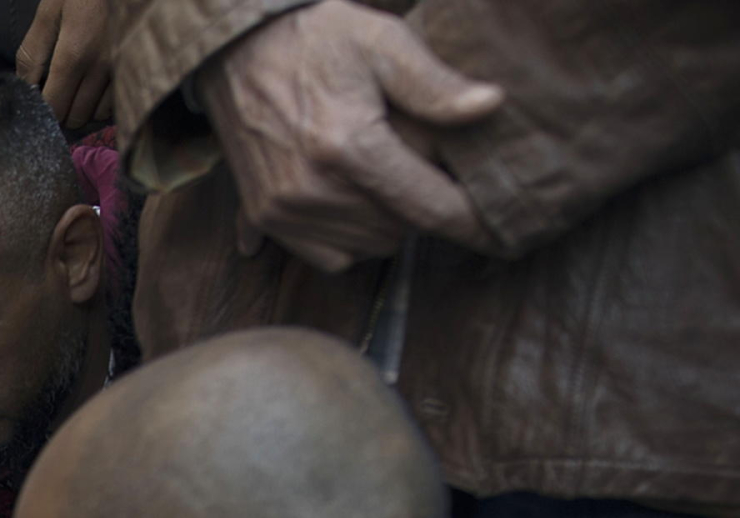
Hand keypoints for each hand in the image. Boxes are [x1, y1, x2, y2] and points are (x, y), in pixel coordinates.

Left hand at [17, 0, 113, 129]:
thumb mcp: (51, 9)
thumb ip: (33, 51)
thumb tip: (24, 87)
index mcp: (75, 53)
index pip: (55, 107)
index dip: (44, 108)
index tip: (41, 96)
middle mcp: (102, 67)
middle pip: (76, 116)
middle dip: (63, 109)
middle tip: (58, 90)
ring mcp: (124, 68)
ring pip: (98, 113)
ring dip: (85, 106)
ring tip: (78, 85)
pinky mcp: (139, 66)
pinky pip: (119, 101)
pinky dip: (105, 100)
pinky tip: (97, 83)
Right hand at [202, 0, 504, 271]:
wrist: (236, 51)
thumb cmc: (316, 39)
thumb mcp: (383, 42)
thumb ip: (435, 83)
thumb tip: (489, 107)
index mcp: (347, 147)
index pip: (427, 205)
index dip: (472, 223)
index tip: (503, 233)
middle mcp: (312, 190)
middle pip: (401, 230)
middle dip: (423, 205)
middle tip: (425, 165)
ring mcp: (285, 210)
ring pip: (370, 246)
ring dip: (390, 222)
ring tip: (389, 176)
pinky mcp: (268, 218)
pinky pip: (332, 256)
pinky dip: (354, 236)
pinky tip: (357, 198)